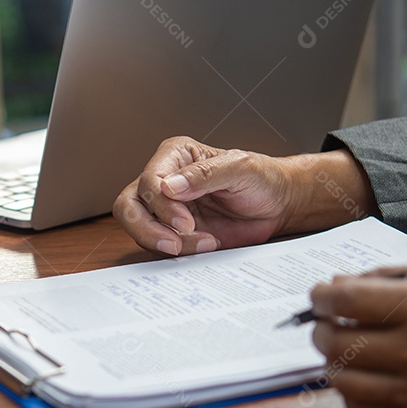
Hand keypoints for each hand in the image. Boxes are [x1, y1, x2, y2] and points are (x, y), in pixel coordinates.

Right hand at [113, 136, 377, 255]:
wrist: (278, 205)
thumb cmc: (262, 178)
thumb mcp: (240, 168)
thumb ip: (205, 175)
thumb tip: (169, 187)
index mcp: (175, 156)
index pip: (149, 181)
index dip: (162, 205)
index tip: (186, 222)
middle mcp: (163, 180)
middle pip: (128, 205)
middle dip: (148, 228)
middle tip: (175, 244)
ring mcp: (165, 207)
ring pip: (137, 227)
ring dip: (165, 242)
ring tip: (201, 243)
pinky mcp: (173, 230)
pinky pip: (158, 244)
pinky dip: (178, 251)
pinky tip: (204, 245)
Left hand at [309, 268, 406, 407]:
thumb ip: (395, 278)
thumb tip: (342, 284)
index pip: (344, 300)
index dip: (322, 296)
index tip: (321, 295)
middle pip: (335, 343)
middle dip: (322, 328)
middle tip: (328, 322)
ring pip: (343, 381)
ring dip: (336, 363)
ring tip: (349, 349)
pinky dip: (356, 394)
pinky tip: (369, 378)